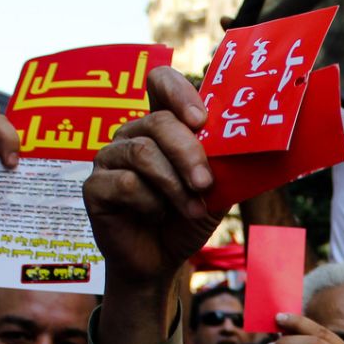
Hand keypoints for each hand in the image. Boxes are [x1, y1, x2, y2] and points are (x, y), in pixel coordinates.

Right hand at [83, 67, 218, 286]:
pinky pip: (126, 184)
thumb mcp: (216, 190)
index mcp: (161, 126)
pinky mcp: (95, 186)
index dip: (178, 92)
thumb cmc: (186, 218)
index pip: (160, 83)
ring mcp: (110, 158)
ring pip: (142, 153)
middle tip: (205, 183)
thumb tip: (248, 144)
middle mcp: (132, 135)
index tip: (200, 120)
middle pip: (158, 122)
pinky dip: (150, 204)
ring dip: (174, 185)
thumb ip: (226, 164)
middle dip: (188, 152)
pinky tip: (156, 215)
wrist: (162, 260)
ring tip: (192, 209)